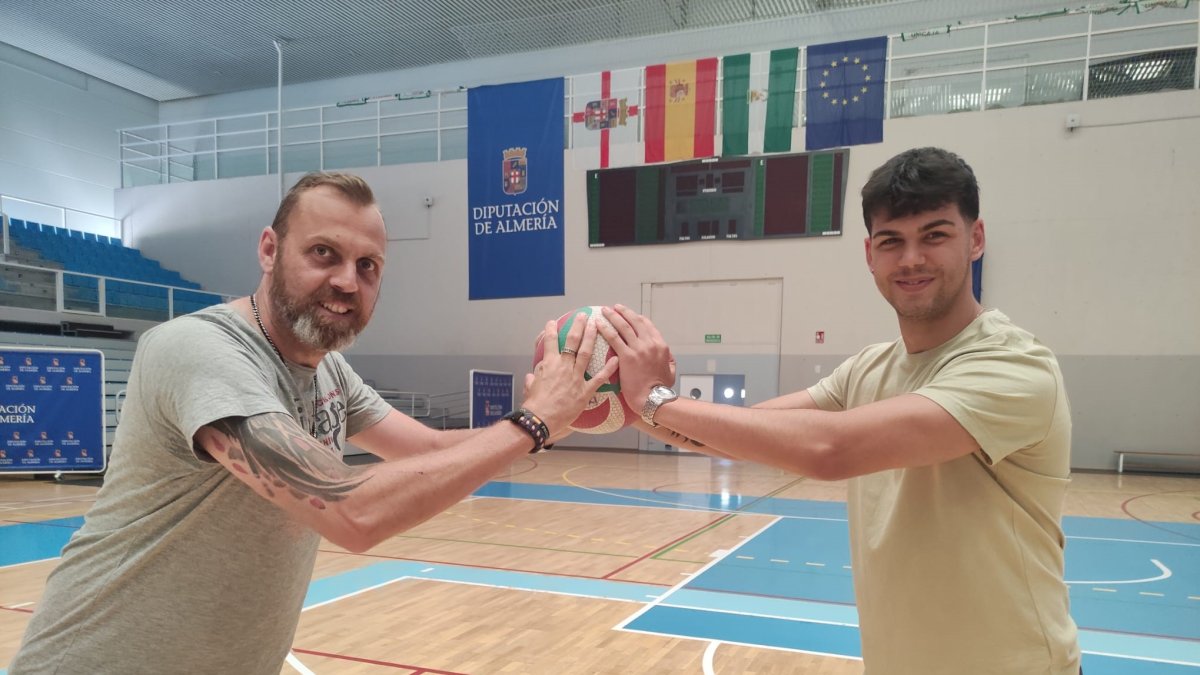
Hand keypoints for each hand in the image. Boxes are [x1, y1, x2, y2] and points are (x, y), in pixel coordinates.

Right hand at [522, 314, 617, 435]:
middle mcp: (563, 366)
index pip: (549, 342)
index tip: (552, 322)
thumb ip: (532, 380)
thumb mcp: (530, 388)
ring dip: (592, 337)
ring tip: (597, 326)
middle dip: (578, 326)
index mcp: (548, 364)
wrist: (541, 419)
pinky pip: (599, 378)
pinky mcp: (585, 391)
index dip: (550, 330)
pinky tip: (616, 359)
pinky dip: (608, 368)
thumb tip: (531, 377)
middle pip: (572, 341)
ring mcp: (575, 377)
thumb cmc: (534, 405)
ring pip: (586, 352)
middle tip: (584, 316)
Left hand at [598, 305, 674, 409]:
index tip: (630, 315)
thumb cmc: (661, 389)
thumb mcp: (671, 372)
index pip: (647, 325)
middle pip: (635, 321)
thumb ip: (669, 361)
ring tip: (604, 311)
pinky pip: (614, 338)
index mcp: (661, 346)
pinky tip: (598, 324)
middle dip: (624, 312)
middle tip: (615, 307)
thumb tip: (668, 357)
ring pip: (624, 326)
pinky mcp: (627, 357)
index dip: (637, 318)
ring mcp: (638, 349)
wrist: (653, 399)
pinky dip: (605, 329)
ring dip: (613, 316)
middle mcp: (650, 344)